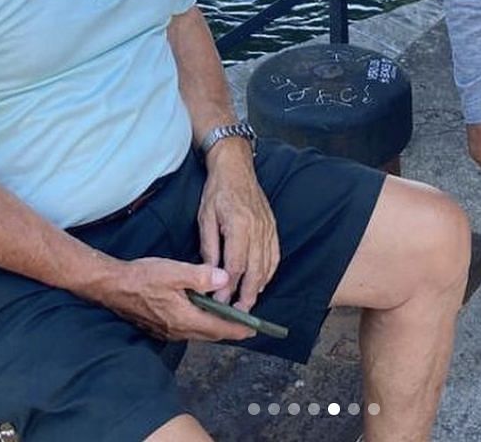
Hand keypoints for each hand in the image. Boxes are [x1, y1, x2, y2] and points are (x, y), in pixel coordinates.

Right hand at [93, 256, 254, 342]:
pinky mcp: (160, 327)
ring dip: (214, 327)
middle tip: (246, 326)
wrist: (113, 286)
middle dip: (228, 330)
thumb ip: (201, 276)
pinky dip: (200, 324)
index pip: (218, 328)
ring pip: (198, 332)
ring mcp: (168, 331)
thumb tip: (224, 279)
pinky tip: (201, 313)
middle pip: (210, 334)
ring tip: (227, 318)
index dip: (237, 329)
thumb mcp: (174, 271)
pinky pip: (186, 329)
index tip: (254, 330)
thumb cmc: (143, 277)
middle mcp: (178, 330)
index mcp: (185, 318)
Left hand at [198, 145, 279, 311]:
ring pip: (267, 266)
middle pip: (255, 271)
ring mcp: (268, 228)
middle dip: (247, 296)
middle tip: (238, 313)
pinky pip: (275, 255)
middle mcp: (257, 229)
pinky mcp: (272, 227)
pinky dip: (269, 272)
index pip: (235, 266)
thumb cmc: (217, 190)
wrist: (236, 167)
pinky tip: (261, 282)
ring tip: (248, 303)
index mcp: (239, 226)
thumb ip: (210, 247)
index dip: (228, 288)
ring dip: (258, 287)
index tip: (220, 302)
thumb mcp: (205, 217)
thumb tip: (210, 273)